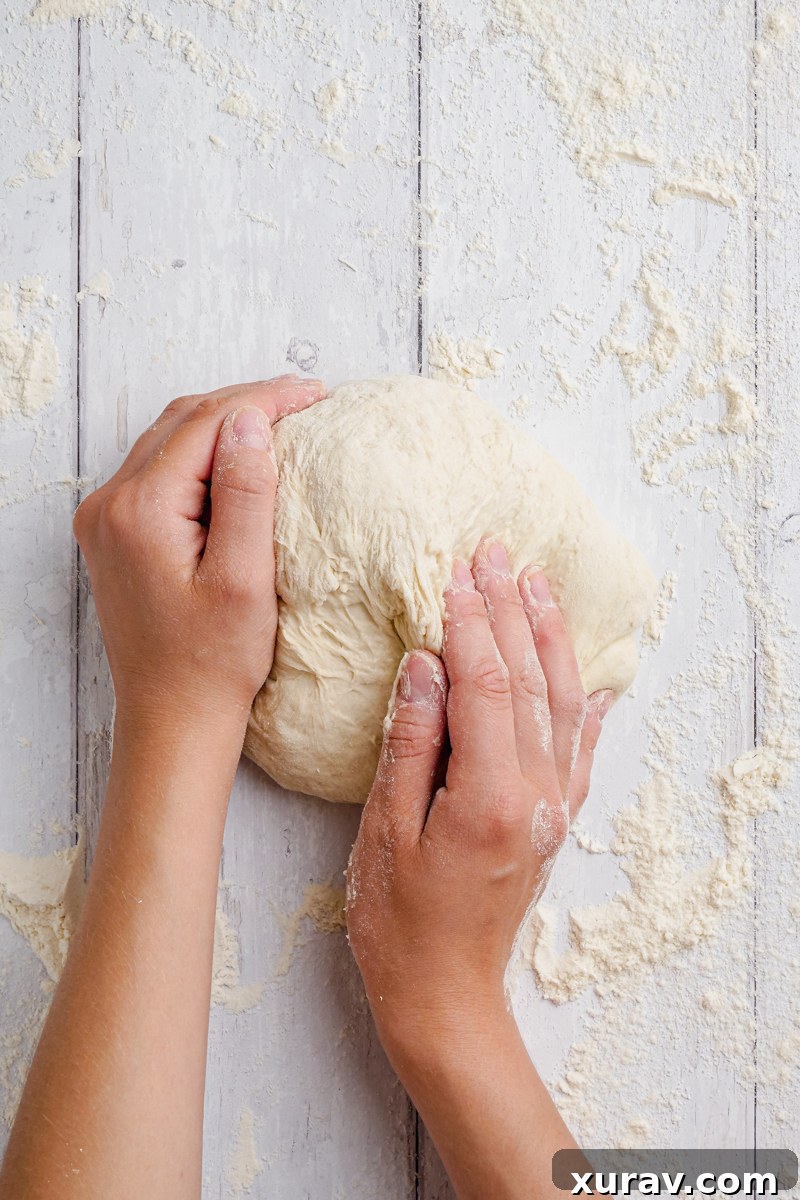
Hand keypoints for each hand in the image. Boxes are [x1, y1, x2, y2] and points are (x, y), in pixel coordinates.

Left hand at [73, 376, 323, 725]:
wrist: (172, 718)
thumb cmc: (212, 664)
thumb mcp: (244, 580)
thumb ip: (245, 495)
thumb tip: (252, 420)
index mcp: (140, 511)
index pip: (206, 423)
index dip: (265, 400)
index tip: (315, 395)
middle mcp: (110, 506)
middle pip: (183, 422)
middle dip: (245, 403)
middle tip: (305, 400)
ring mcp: (106, 519)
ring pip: (169, 440)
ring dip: (222, 424)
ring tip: (280, 421)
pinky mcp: (116, 535)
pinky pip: (158, 470)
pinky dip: (201, 454)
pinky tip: (238, 460)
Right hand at [346, 538, 612, 1058]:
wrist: (444, 994)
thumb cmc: (400, 922)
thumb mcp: (386, 831)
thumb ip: (411, 742)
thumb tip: (426, 663)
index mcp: (490, 795)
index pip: (483, 685)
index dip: (470, 623)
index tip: (456, 572)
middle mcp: (536, 795)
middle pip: (526, 682)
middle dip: (511, 611)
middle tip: (496, 553)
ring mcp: (552, 807)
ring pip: (561, 704)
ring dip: (550, 639)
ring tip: (539, 585)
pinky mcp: (553, 820)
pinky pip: (579, 750)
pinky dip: (585, 707)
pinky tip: (590, 679)